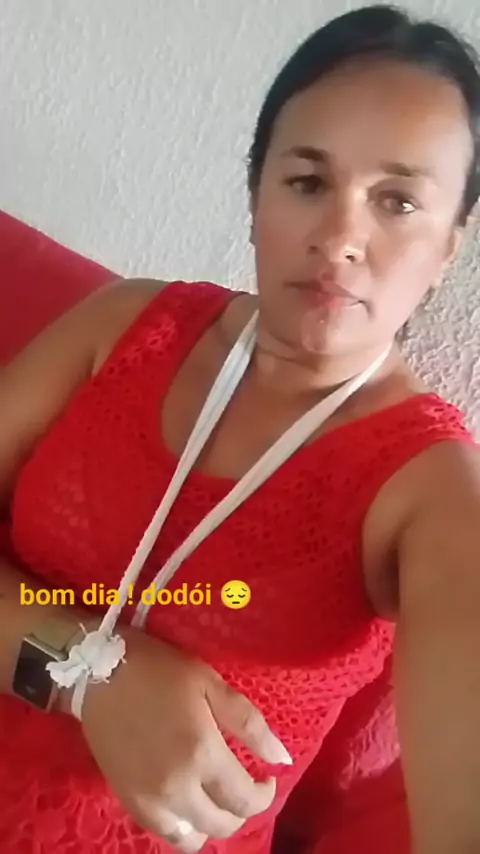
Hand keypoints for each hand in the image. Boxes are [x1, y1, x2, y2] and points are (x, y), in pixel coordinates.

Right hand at [77, 626, 291, 851]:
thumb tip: (281, 758)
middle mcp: (176, 787)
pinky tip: (186, 800)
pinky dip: (181, 825)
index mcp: (202, 754)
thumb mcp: (211, 684)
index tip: (267, 777)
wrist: (98, 670)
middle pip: (221, 825)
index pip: (245, 800)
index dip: (264, 795)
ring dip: (210, 824)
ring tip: (215, 797)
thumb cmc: (160, 670)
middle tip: (244, 786)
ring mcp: (148, 799)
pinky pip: (162, 832)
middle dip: (241, 811)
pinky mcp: (127, 800)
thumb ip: (250, 724)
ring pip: (191, 838)